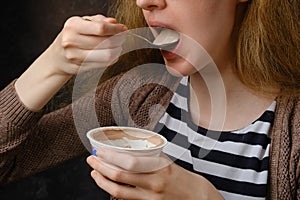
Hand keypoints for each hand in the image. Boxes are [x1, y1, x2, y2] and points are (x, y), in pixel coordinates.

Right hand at [48, 14, 126, 74]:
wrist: (56, 58)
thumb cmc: (72, 37)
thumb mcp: (81, 23)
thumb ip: (99, 21)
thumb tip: (114, 23)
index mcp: (73, 26)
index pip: (101, 28)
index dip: (116, 29)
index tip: (123, 29)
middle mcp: (71, 41)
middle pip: (106, 42)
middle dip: (119, 40)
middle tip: (123, 38)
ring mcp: (75, 56)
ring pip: (107, 55)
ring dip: (117, 50)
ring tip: (118, 46)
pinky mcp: (80, 68)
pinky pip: (103, 64)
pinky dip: (112, 59)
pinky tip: (112, 54)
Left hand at [86, 148, 223, 199]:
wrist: (195, 196)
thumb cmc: (180, 176)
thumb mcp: (166, 162)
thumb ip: (147, 158)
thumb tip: (124, 152)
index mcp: (159, 168)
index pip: (129, 162)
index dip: (110, 157)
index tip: (99, 151)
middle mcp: (153, 184)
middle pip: (120, 177)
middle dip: (100, 168)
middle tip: (91, 160)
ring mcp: (150, 198)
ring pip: (118, 192)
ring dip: (102, 181)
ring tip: (94, 173)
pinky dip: (113, 191)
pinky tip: (107, 184)